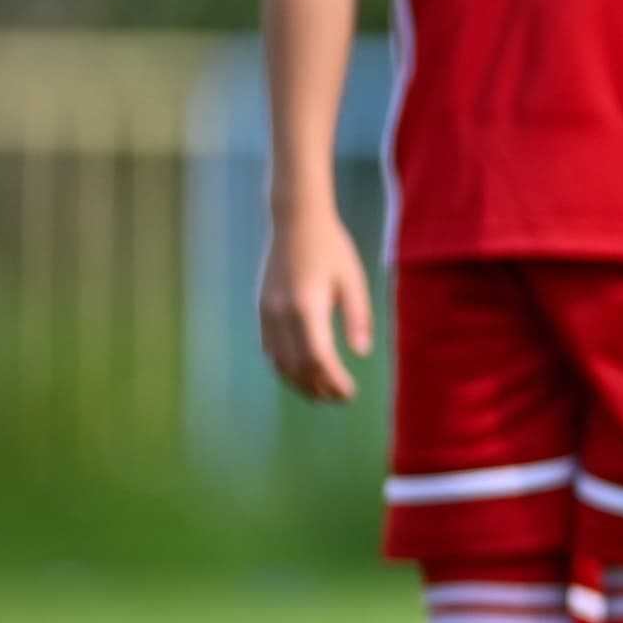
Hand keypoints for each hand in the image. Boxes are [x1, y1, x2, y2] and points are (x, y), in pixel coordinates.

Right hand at [257, 207, 375, 402]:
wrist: (295, 223)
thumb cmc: (331, 249)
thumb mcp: (353, 280)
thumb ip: (358, 317)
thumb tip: (361, 353)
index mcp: (306, 306)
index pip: (317, 357)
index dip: (332, 380)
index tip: (350, 393)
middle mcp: (280, 313)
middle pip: (296, 365)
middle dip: (318, 387)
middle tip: (340, 399)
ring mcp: (266, 312)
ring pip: (278, 361)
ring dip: (299, 381)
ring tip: (322, 393)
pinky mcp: (261, 310)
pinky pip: (269, 348)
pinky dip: (284, 366)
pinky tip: (301, 374)